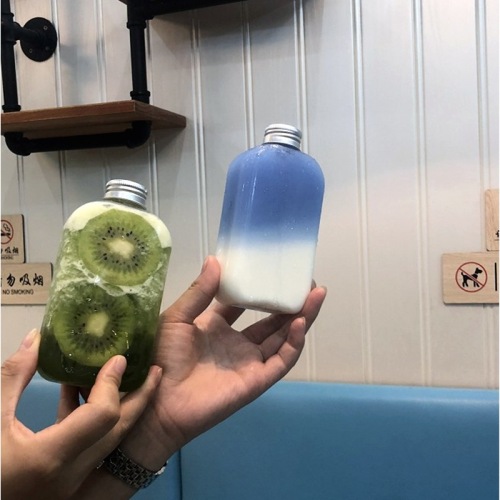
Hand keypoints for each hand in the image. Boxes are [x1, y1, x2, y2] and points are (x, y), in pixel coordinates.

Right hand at [1, 329, 161, 499]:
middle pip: (117, 430)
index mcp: (50, 457)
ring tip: (130, 379)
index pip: (102, 416)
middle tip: (154, 371)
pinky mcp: (63, 483)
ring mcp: (70, 484)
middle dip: (139, 397)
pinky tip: (83, 395)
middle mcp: (69, 475)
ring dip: (120, 409)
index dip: (112, 383)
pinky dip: (93, 422)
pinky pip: (90, 448)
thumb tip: (36, 339)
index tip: (118, 359)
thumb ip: (15, 376)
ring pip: (108, 442)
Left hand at [121, 256, 326, 469]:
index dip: (260, 290)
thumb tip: (215, 259)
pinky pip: (281, 360)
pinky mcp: (257, 380)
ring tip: (316, 295)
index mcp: (217, 327)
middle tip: (308, 282)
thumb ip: (198, 292)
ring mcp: (250, 362)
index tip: (272, 270)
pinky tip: (299, 322)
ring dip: (301, 317)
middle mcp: (238, 344)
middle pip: (272, 320)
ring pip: (283, 337)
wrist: (160, 403)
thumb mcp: (177, 318)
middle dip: (291, 302)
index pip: (245, 305)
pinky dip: (294, 342)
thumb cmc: (164, 359)